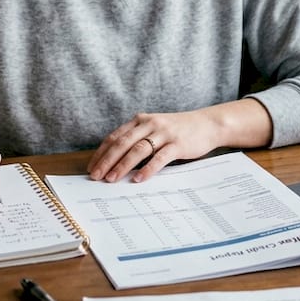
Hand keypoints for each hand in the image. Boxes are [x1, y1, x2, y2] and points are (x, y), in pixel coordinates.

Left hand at [88, 99, 270, 182]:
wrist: (208, 124)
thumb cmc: (178, 130)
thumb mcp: (155, 129)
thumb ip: (137, 139)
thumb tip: (115, 162)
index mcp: (140, 120)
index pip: (114, 137)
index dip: (101, 153)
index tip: (91, 167)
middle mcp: (149, 124)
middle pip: (122, 143)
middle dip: (107, 161)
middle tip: (96, 176)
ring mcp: (164, 133)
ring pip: (138, 150)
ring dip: (122, 165)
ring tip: (112, 179)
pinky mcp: (177, 144)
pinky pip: (159, 158)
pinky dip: (147, 169)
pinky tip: (138, 179)